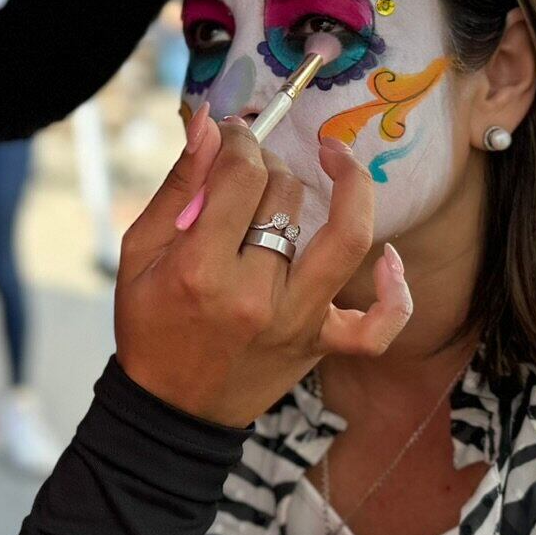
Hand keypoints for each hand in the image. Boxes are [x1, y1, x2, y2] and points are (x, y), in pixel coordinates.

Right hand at [114, 106, 414, 427]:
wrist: (171, 409)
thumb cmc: (149, 326)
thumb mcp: (140, 253)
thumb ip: (179, 186)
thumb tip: (208, 125)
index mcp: (199, 270)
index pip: (241, 176)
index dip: (240, 139)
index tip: (233, 133)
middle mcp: (254, 295)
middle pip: (285, 197)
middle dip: (269, 161)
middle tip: (251, 162)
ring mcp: (295, 322)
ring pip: (345, 240)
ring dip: (350, 186)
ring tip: (335, 157)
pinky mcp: (319, 345)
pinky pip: (377, 326)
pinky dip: (395, 292)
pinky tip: (388, 257)